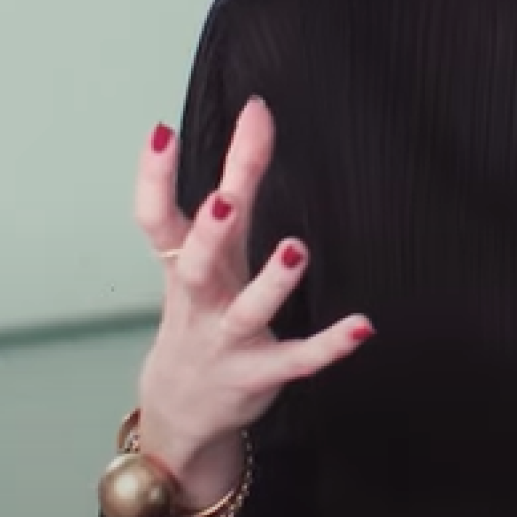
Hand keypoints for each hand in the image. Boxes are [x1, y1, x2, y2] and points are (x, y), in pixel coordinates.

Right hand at [132, 97, 372, 490]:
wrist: (181, 406)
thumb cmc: (201, 307)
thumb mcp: (209, 247)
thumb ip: (235, 178)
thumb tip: (258, 110)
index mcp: (184, 265)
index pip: (157, 219)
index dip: (154, 178)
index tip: (162, 130)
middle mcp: (202, 300)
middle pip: (195, 265)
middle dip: (208, 234)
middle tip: (224, 200)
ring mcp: (229, 339)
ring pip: (247, 313)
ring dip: (271, 284)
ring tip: (296, 250)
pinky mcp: (261, 373)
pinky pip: (296, 360)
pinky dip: (328, 346)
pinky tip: (362, 326)